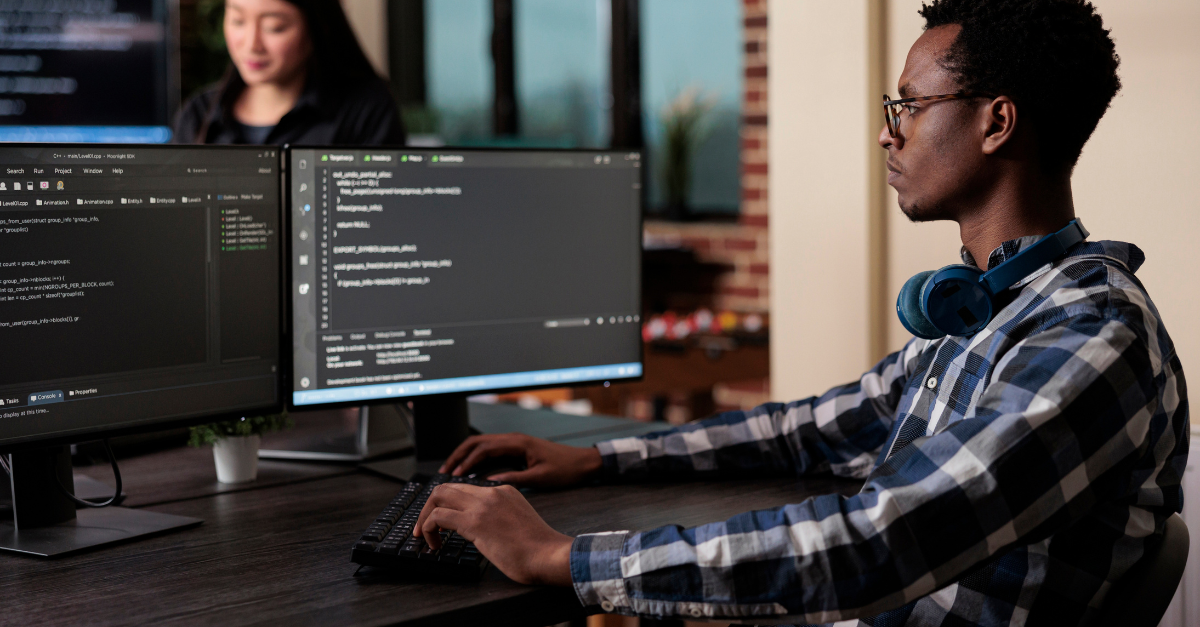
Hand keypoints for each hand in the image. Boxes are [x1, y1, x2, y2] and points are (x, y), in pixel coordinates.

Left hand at [413, 482, 573, 585]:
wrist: (549, 555)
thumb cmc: (539, 549)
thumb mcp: (518, 522)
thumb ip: (500, 519)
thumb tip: (481, 531)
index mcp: (504, 491)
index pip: (465, 489)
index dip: (448, 504)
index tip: (442, 521)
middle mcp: (492, 493)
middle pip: (447, 487)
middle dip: (429, 506)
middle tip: (425, 527)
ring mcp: (483, 505)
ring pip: (438, 496)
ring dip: (425, 517)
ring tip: (426, 536)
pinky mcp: (475, 521)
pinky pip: (438, 517)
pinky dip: (429, 529)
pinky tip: (434, 544)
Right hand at [438, 433, 602, 487]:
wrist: (584, 462)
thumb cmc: (566, 469)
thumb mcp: (540, 478)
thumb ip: (514, 479)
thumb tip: (490, 483)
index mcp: (517, 443)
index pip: (483, 448)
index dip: (465, 461)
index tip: (453, 474)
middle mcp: (513, 439)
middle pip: (477, 442)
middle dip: (458, 455)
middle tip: (444, 471)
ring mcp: (515, 442)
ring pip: (482, 445)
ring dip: (466, 456)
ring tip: (452, 471)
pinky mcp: (517, 449)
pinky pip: (491, 450)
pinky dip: (477, 458)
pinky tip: (471, 471)